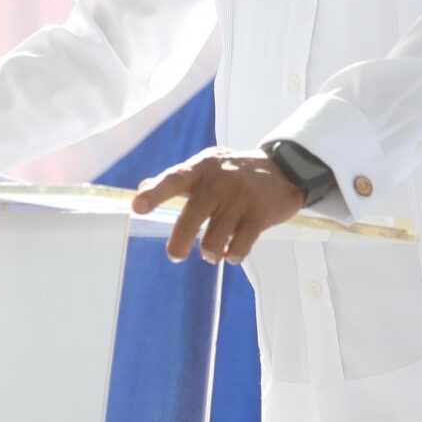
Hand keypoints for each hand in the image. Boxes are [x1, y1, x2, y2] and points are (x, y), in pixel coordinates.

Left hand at [132, 148, 307, 264]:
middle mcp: (220, 181)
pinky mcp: (260, 215)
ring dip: (210, 253)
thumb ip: (176, 179)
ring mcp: (242, 198)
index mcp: (202, 167)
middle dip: (179, 242)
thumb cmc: (235, 172)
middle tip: (175, 255)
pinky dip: (232, 256)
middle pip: (192, 217)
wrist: (284, 169)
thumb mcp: (207, 166)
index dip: (155, 193)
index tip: (137, 207)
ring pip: (214, 240)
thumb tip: (141, 188)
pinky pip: (239, 248)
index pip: (174, 179)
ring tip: (212, 252)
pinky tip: (232, 252)